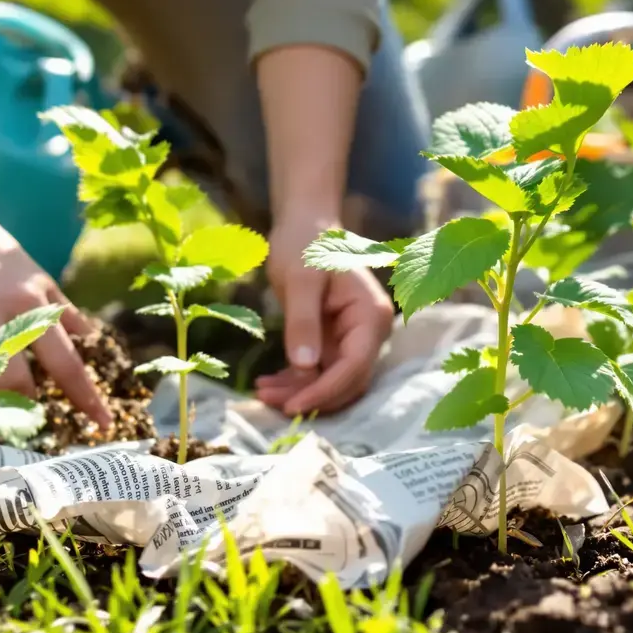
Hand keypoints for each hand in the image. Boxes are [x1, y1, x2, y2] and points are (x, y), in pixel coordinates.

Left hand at [255, 219, 393, 415]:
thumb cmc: (305, 245)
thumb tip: (305, 367)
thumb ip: (304, 322)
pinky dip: (295, 381)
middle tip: (269, 401)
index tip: (292, 405)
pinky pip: (318, 372)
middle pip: (347, 380)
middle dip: (310, 396)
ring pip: (331, 381)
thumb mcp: (300, 280)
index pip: (355, 365)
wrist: (303, 228)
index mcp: (370, 315)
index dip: (325, 390)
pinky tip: (267, 383)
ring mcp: (352, 339)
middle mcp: (368, 332)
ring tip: (261, 393)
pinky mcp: (333, 342)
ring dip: (299, 392)